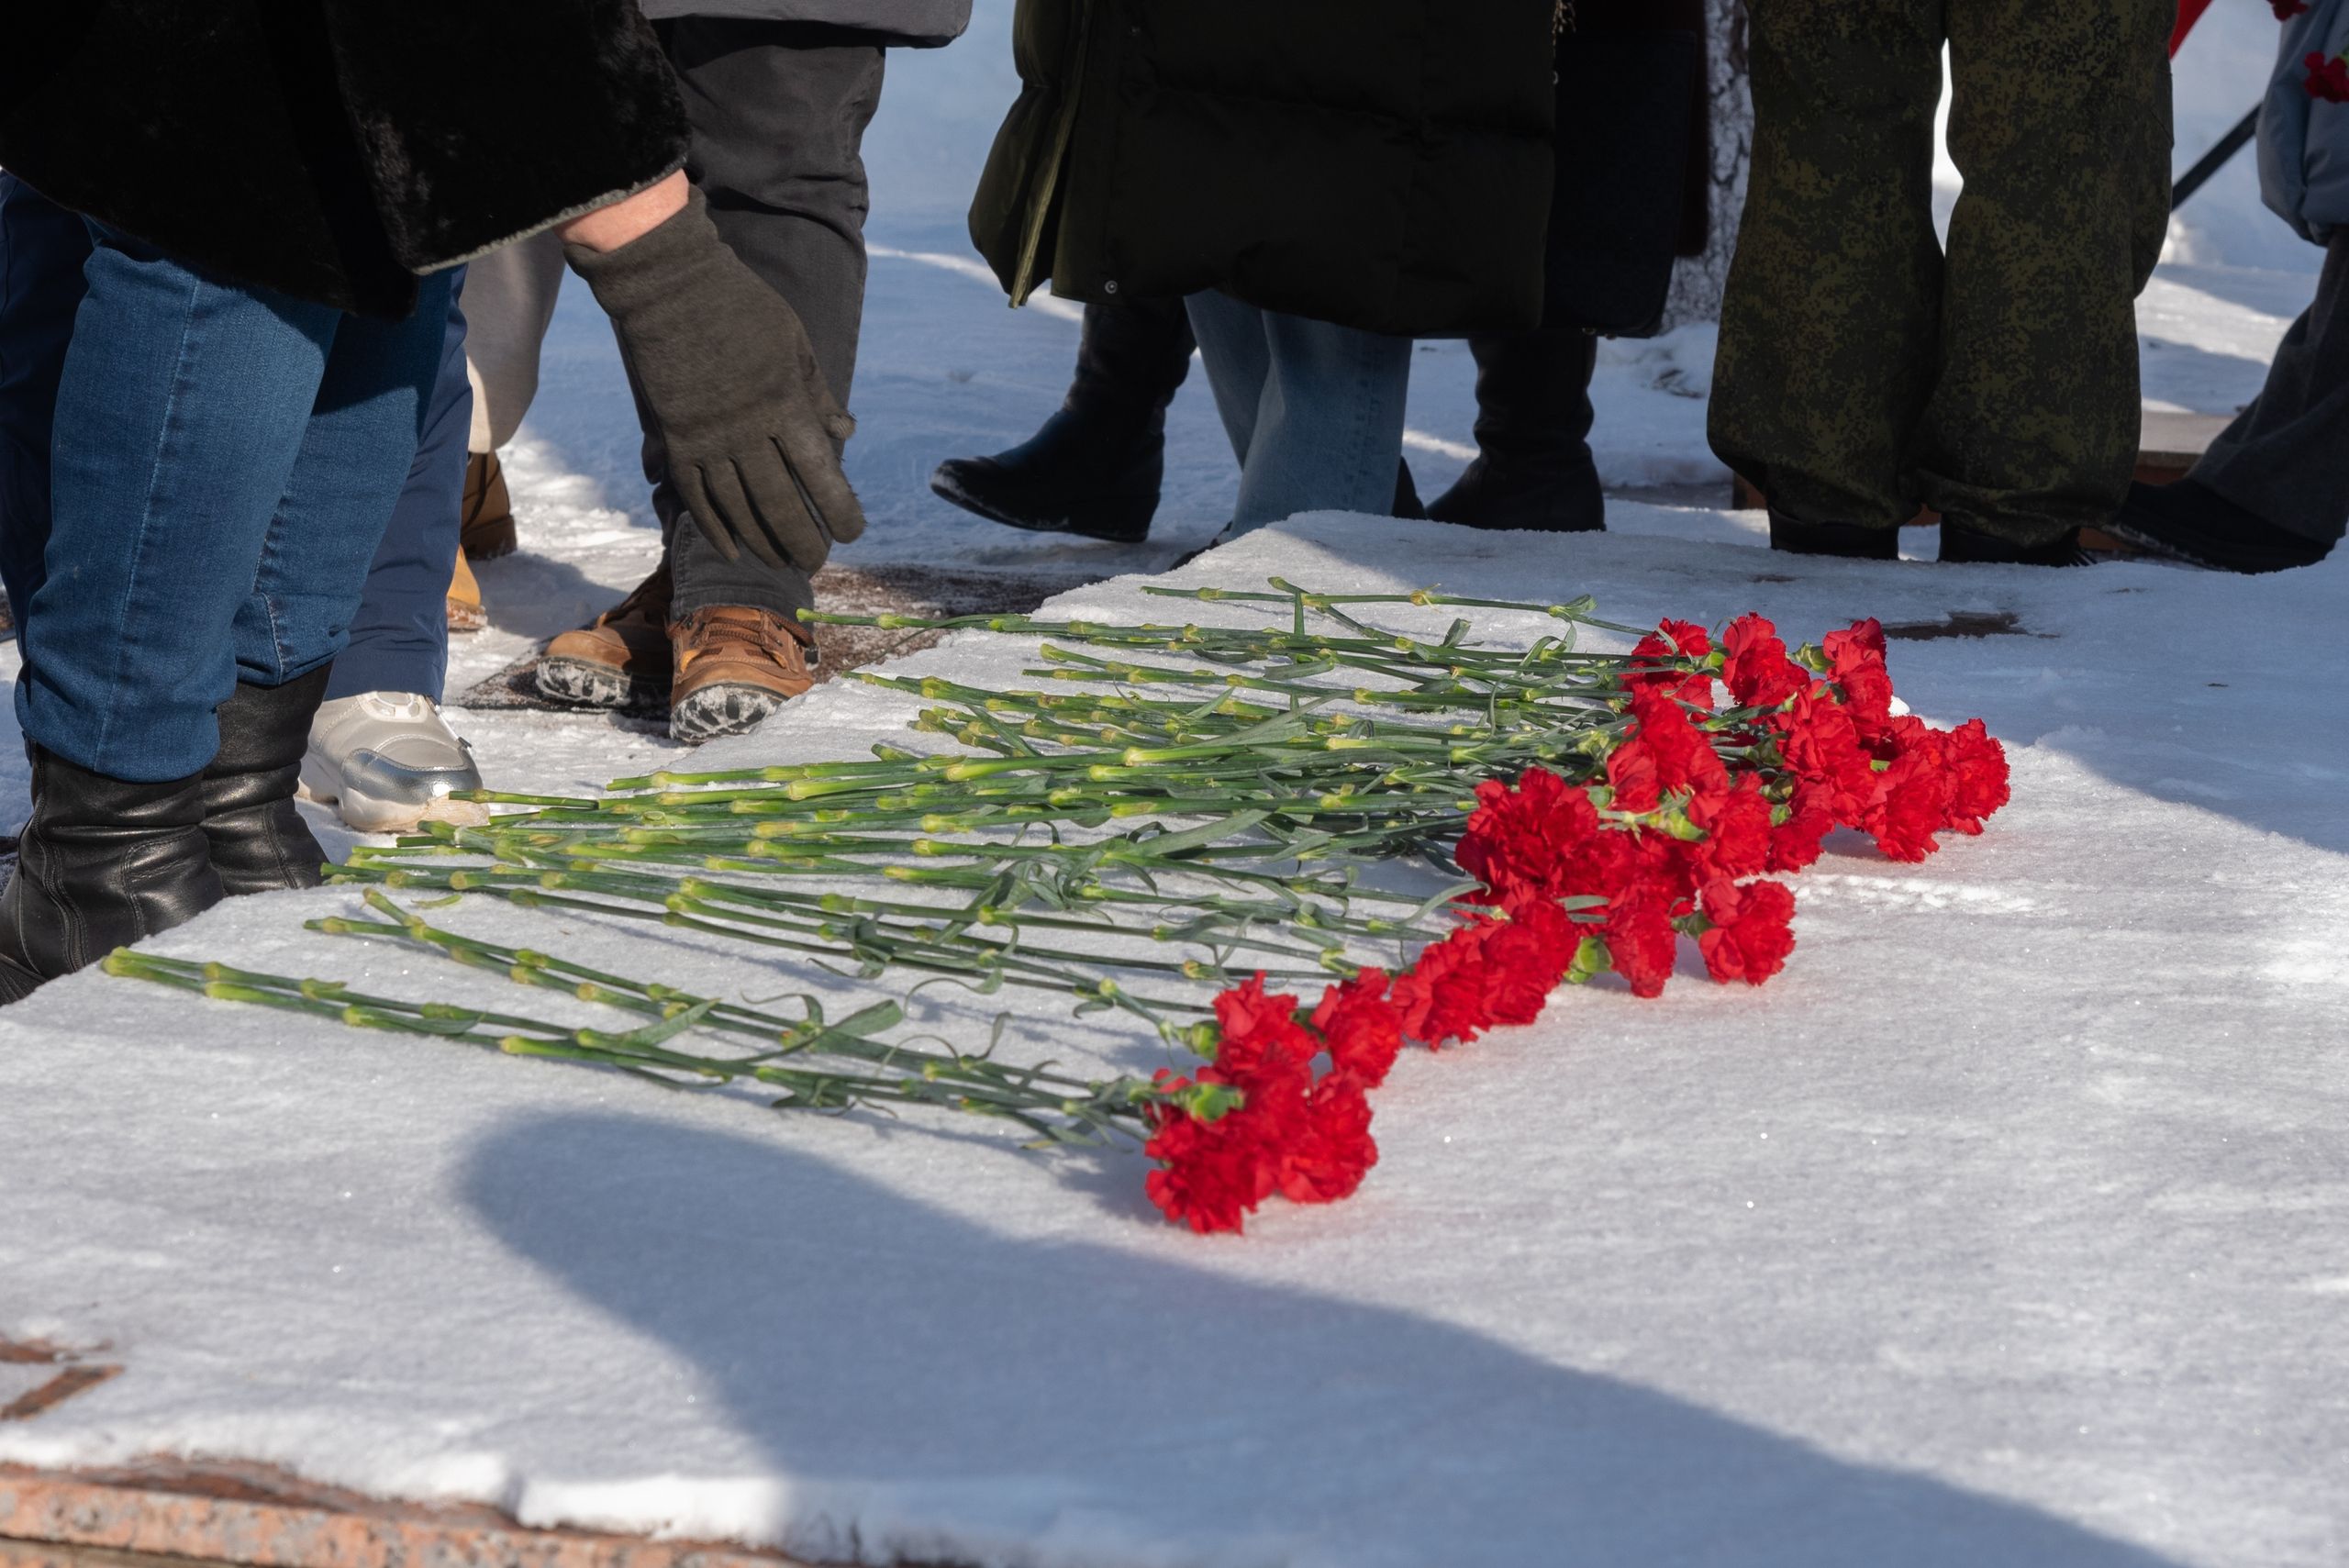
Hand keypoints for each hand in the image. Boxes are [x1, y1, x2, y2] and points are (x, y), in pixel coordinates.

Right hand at [563, 184, 863, 572]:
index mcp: (783, 403)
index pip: (819, 472)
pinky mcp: (673, 438)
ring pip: (736, 507)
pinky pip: (694, 496)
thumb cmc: (741, 306)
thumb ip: (818, 392)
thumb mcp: (794, 342)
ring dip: (761, 541)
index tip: (853, 532)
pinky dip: (713, 526)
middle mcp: (746, 430)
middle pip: (779, 502)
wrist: (668, 283)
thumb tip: (845, 432)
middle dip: (802, 539)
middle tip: (815, 560)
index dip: (839, 509)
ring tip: (780, 562)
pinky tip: (730, 550)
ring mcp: (705, 437)